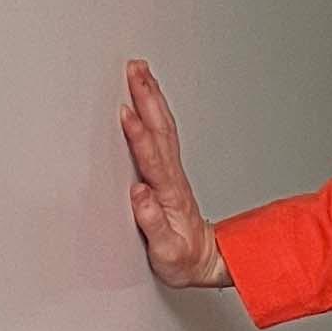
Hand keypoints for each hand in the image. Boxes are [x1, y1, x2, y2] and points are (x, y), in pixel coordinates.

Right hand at [121, 60, 229, 287]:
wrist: (204, 261)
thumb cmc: (183, 258)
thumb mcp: (167, 252)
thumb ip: (153, 223)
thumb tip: (139, 194)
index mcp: (168, 194)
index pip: (151, 159)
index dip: (138, 135)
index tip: (126, 113)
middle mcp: (172, 178)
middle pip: (160, 130)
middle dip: (147, 98)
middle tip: (135, 69)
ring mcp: (173, 172)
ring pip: (163, 127)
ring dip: (152, 97)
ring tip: (141, 72)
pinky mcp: (169, 171)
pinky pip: (163, 134)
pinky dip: (155, 111)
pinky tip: (148, 98)